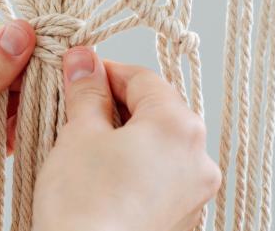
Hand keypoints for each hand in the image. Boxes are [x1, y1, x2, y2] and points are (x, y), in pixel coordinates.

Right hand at [33, 47, 220, 230]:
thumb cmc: (84, 203)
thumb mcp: (79, 134)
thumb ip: (86, 91)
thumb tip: (83, 61)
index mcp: (179, 126)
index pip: (143, 78)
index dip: (105, 71)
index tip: (77, 71)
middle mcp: (198, 158)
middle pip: (156, 110)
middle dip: (115, 104)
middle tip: (75, 105)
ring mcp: (194, 192)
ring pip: (158, 144)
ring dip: (124, 134)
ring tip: (83, 140)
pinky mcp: (182, 218)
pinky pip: (160, 175)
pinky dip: (134, 165)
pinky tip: (100, 173)